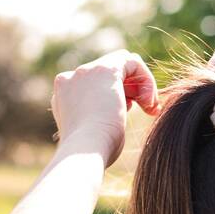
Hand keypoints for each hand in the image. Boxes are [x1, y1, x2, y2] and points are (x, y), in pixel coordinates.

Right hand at [50, 49, 159, 167]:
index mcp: (65, 95)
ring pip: (121, 64)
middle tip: (146, 108)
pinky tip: (149, 102)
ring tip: (149, 107)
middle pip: (109, 71)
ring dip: (140, 85)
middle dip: (131, 88)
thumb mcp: (94, 133)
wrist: (85, 151)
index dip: (119, 93)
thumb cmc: (93, 152)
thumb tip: (110, 114)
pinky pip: (132, 61)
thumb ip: (99, 117)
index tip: (132, 111)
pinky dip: (146, 79)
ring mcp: (85, 72)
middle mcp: (71, 79)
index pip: (96, 82)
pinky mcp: (104, 70)